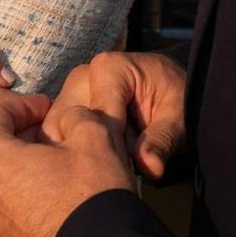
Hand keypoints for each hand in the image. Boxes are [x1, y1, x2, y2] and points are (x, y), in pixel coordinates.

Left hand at [0, 97, 133, 236]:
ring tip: (57, 178)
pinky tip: (54, 210)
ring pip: (1, 190)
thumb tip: (68, 119)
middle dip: (23, 144)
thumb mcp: (93, 137)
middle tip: (55, 142)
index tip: (47, 108)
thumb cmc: (92, 196)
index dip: (25, 106)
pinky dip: (25, 209)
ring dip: (23, 178)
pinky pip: (8, 221)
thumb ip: (75, 115)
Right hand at [44, 50, 188, 178]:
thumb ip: (161, 142)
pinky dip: (75, 149)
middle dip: (91, 149)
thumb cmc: (177, 101)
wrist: (173, 91)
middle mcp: (82, 75)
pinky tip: (97, 156)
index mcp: (108, 68)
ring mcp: (71, 91)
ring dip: (81, 150)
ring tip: (111, 158)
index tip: (129, 166)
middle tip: (119, 165)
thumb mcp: (178, 121)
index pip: (95, 117)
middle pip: (67, 124)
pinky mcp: (67, 106)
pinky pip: (58, 134)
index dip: (113, 146)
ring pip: (57, 132)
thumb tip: (151, 168)